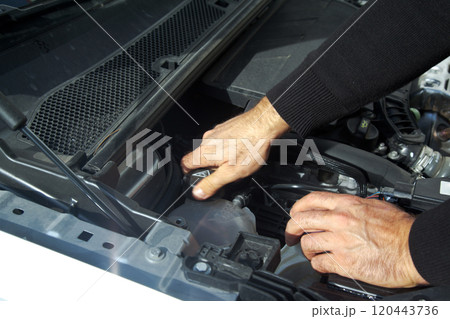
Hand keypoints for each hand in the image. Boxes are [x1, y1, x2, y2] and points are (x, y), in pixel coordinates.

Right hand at [181, 97, 288, 199]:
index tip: (193, 178)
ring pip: (210, 148)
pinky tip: (239, 150)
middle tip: (221, 174)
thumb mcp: (231, 173)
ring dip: (217, 156)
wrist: (264, 124)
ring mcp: (216, 131)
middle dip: (207, 166)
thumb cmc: (251, 146)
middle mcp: (207, 140)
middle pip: (198, 156)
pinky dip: (226, 147)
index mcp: (205, 152)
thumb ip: (212, 183)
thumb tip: (198, 193)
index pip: (184, 163)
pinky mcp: (226, 127)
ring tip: (233, 162)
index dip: (186, 173)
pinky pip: (220, 140)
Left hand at [285, 192, 427, 287]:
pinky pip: (319, 263)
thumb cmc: (400, 228)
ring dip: (306, 249)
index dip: (297, 207)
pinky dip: (317, 264)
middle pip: (301, 221)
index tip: (294, 213)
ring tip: (311, 252)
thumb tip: (343, 209)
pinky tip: (321, 264)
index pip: (311, 200)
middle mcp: (339, 221)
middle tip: (291, 235)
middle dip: (292, 229)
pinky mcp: (343, 262)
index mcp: (346, 205)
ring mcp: (339, 241)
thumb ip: (353, 207)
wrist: (414, 247)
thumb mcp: (374, 205)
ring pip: (307, 243)